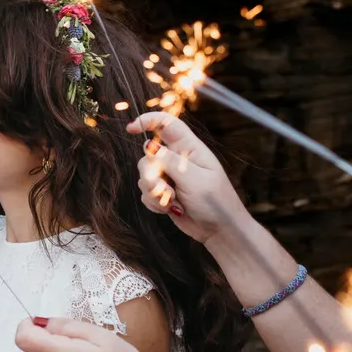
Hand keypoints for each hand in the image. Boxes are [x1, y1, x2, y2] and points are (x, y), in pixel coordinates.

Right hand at [126, 112, 249, 244]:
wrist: (220, 231)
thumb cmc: (216, 203)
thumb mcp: (195, 180)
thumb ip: (170, 162)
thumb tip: (148, 144)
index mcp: (190, 149)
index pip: (167, 125)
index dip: (148, 120)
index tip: (131, 128)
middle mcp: (177, 160)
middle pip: (148, 156)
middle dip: (150, 175)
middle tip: (164, 190)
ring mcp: (170, 177)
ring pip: (144, 176)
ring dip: (154, 193)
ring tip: (173, 203)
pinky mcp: (163, 193)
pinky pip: (145, 193)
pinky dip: (154, 203)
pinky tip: (171, 210)